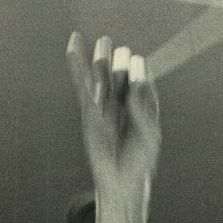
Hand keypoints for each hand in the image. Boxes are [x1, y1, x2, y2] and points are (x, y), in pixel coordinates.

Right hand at [66, 32, 160, 191]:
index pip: (142, 85)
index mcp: (143, 108)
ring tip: (104, 41)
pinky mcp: (89, 111)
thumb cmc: (140, 162)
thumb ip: (143, 112)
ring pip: (103, 79)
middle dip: (122, 64)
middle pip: (122, 78)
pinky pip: (82, 85)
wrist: (121, 181)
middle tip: (123, 51)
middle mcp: (124, 104)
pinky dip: (77, 66)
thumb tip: (134, 88)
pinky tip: (73, 47)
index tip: (139, 64)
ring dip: (102, 59)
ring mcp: (106, 107)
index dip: (141, 74)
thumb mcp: (149, 137)